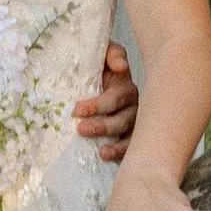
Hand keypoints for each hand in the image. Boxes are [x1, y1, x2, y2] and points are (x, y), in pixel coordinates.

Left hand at [73, 40, 137, 160]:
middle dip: (103, 125)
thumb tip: (121, 66)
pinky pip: (129, 148)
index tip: (77, 110)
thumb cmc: (95, 70)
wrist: (88, 81)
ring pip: (129, 135)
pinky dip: (121, 153)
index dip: (99, 105)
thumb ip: (111, 53)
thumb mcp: (100, 55)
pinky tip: (107, 156)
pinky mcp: (128, 138)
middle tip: (81, 129)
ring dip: (116, 144)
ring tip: (102, 153)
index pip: (116, 97)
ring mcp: (132, 123)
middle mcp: (132, 105)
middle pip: (123, 118)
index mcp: (124, 86)